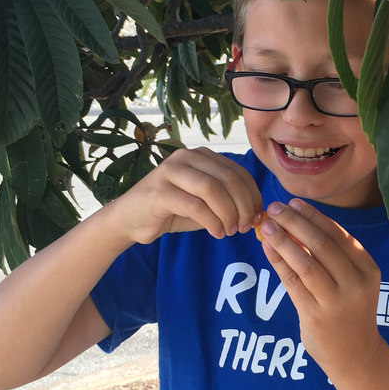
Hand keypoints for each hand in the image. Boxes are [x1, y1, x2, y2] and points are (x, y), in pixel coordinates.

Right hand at [110, 148, 262, 244]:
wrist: (130, 219)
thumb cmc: (172, 211)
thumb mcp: (206, 204)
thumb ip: (228, 202)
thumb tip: (257, 213)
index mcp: (201, 156)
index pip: (238, 171)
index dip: (252, 195)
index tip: (256, 217)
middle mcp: (186, 157)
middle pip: (228, 178)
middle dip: (243, 206)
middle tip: (245, 226)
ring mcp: (170, 171)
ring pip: (213, 189)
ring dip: (228, 214)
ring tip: (229, 230)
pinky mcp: (158, 191)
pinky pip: (195, 205)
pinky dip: (212, 221)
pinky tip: (216, 233)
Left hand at [257, 199, 382, 380]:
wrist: (355, 355)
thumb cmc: (350, 311)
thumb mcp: (354, 281)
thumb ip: (333, 256)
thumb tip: (298, 222)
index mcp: (368, 268)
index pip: (338, 234)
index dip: (314, 216)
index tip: (295, 202)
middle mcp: (355, 283)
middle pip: (321, 244)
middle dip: (295, 222)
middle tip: (275, 208)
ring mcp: (335, 300)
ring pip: (305, 262)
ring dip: (283, 240)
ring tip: (265, 225)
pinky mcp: (315, 314)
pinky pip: (292, 281)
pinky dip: (278, 261)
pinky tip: (267, 248)